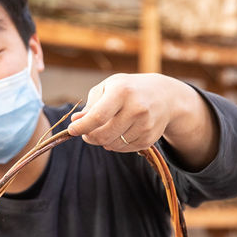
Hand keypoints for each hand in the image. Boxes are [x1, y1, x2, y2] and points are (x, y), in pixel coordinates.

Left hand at [66, 73, 217, 167]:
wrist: (164, 95)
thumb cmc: (128, 89)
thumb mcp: (108, 87)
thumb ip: (91, 105)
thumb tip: (76, 121)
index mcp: (122, 92)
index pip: (98, 117)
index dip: (81, 127)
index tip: (71, 130)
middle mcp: (136, 108)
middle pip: (103, 135)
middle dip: (89, 136)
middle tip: (86, 132)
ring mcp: (145, 125)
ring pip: (112, 145)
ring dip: (102, 140)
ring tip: (105, 129)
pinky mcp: (149, 138)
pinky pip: (123, 149)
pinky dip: (115, 144)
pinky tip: (119, 132)